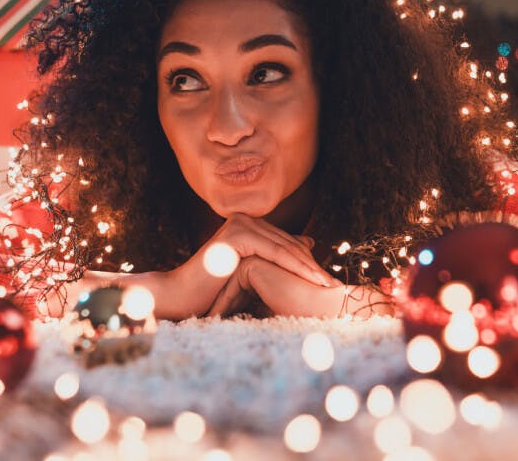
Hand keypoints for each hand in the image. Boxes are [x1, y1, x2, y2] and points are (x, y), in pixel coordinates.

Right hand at [169, 213, 339, 317]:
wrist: (181, 297)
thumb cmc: (213, 292)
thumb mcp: (251, 275)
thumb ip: (275, 258)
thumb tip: (309, 241)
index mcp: (248, 225)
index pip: (287, 243)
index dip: (309, 263)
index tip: (330, 282)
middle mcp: (245, 219)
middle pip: (289, 244)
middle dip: (313, 266)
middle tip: (335, 285)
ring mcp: (240, 223)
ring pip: (285, 248)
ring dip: (310, 268)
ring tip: (329, 286)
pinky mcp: (238, 234)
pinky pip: (275, 252)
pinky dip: (296, 267)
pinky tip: (312, 281)